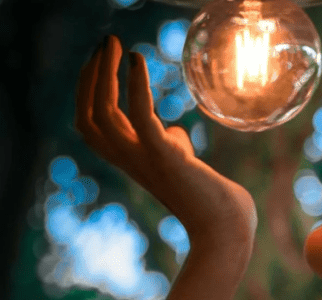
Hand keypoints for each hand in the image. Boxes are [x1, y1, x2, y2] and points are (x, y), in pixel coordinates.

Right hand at [74, 35, 256, 249]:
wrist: (229, 231)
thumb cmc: (214, 203)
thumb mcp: (186, 166)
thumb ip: (172, 146)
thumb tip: (172, 131)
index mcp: (134, 164)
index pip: (96, 124)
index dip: (92, 92)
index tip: (105, 61)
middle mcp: (132, 163)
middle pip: (89, 116)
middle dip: (91, 77)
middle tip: (106, 43)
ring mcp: (146, 161)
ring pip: (102, 115)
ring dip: (103, 75)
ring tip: (116, 45)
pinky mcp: (166, 157)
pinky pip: (139, 117)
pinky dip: (135, 86)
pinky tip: (138, 61)